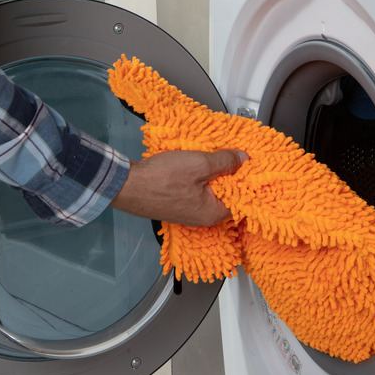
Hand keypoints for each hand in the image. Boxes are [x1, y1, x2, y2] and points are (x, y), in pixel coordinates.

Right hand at [110, 149, 248, 226]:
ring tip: (211, 159)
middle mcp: (201, 218)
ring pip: (208, 193)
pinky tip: (193, 167)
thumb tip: (244, 159)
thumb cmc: (163, 178)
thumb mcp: (200, 164)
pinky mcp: (174, 206)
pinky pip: (194, 193)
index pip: (241, 199)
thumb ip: (225, 162)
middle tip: (230, 157)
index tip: (247, 165)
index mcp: (213, 213)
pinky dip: (197, 180)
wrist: (127, 185)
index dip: (245, 181)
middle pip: (224, 195)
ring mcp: (186, 213)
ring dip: (211, 177)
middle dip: (228, 177)